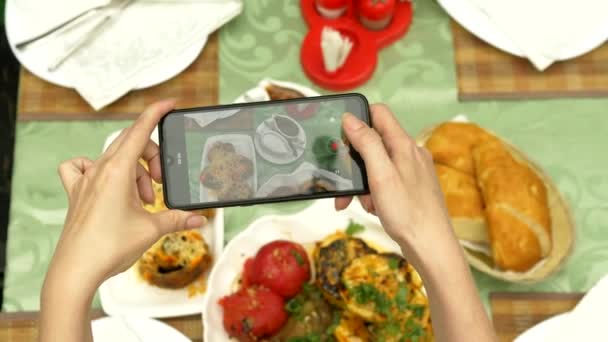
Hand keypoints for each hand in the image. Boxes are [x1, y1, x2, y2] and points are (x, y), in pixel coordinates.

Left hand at [46, 100, 205, 292]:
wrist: (76, 269)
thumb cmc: (108, 247)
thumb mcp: (152, 229)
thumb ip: (178, 218)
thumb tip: (198, 217)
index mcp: (117, 171)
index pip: (139, 130)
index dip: (156, 113)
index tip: (169, 103)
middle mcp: (99, 170)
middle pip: (131, 145)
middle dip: (153, 158)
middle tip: (162, 181)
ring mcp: (85, 181)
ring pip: (114, 158)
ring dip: (135, 172)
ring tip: (144, 199)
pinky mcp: (77, 194)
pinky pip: (81, 168)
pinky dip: (96, 169)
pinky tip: (106, 183)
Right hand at [335, 104, 454, 263]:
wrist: (431, 247)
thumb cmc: (408, 213)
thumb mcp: (381, 175)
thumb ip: (367, 143)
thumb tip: (350, 119)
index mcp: (404, 145)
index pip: (379, 113)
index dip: (358, 119)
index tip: (341, 137)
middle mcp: (411, 154)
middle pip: (375, 143)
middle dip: (356, 162)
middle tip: (346, 183)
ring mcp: (413, 171)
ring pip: (379, 165)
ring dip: (364, 182)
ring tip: (364, 203)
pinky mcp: (412, 188)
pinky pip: (386, 182)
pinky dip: (375, 193)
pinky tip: (375, 209)